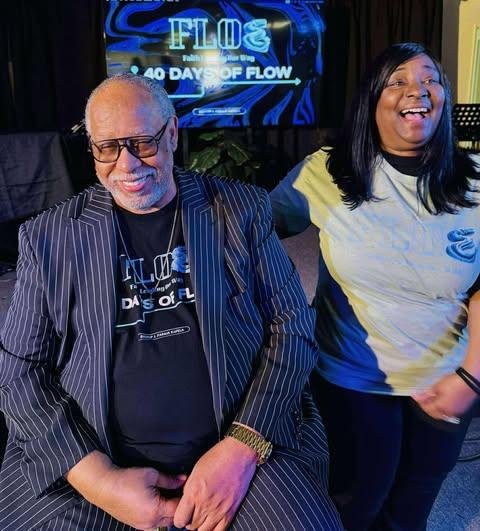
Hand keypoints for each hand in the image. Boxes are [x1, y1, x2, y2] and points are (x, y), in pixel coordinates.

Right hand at [67, 451, 186, 529]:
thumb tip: (184, 479)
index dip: (185, 498)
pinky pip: (155, 524)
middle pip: (173, 519)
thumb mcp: (151, 475)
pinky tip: (160, 502)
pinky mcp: (137, 525)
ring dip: (169, 512)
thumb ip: (169, 480)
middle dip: (179, 507)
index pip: (179, 509)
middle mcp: (150, 523)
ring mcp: (143, 526)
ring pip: (164, 523)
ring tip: (170, 497)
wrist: (104, 487)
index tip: (189, 488)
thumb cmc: (128, 479)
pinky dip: (160, 515)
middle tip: (181, 492)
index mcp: (156, 511)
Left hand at [174, 437, 257, 529]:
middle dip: (189, 522)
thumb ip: (189, 489)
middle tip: (193, 513)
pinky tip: (213, 522)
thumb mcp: (196, 470)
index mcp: (194, 492)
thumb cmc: (217, 457)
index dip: (179, 518)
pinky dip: (214, 530)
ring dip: (201, 527)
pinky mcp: (231, 512)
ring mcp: (219, 510)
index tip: (182, 512)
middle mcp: (205, 504)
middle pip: (191, 527)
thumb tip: (185, 502)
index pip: (179, 520)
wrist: (238, 454)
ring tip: (203, 517)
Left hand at [412, 372, 477, 420]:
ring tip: (431, 399)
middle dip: (427, 407)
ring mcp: (456, 412)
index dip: (419, 403)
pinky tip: (441, 400)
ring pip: (442, 413)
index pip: (426, 409)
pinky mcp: (461, 409)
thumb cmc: (452, 383)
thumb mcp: (437, 387)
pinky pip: (449, 411)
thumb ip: (427, 394)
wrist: (469, 381)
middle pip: (434, 413)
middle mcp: (448, 413)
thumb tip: (418, 397)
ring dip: (435, 408)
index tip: (415, 396)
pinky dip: (443, 407)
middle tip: (422, 399)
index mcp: (441, 408)